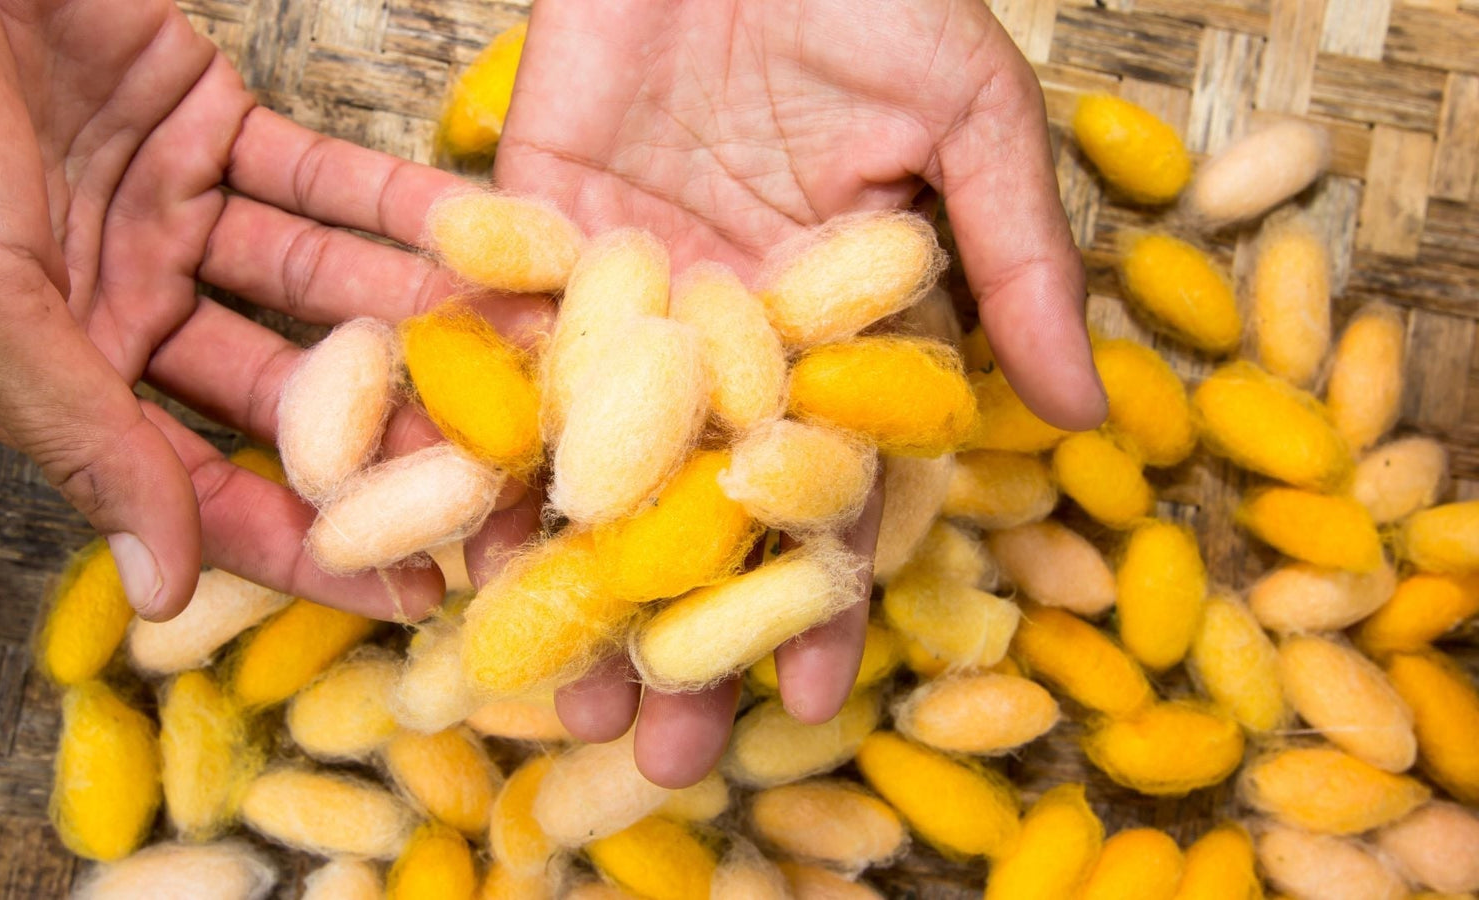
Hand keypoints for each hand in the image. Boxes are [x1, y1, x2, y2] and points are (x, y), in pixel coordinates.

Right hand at [0, 0, 543, 620]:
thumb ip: (80, 435)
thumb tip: (162, 590)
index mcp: (63, 372)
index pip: (202, 486)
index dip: (306, 543)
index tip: (412, 593)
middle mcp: (132, 306)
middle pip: (286, 393)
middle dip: (390, 434)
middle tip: (503, 476)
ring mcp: (177, 215)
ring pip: (320, 288)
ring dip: (419, 318)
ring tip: (527, 358)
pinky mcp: (215, 126)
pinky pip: (323, 180)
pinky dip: (398, 207)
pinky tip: (487, 240)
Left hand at [495, 0, 1107, 785]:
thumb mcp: (968, 119)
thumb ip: (1015, 261)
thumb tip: (1081, 412)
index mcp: (824, 332)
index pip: (820, 490)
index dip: (815, 600)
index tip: (806, 705)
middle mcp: (712, 339)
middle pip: (689, 510)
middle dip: (674, 629)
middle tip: (654, 753)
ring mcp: (611, 297)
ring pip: (578, 458)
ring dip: (558, 572)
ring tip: (536, 688)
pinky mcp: (519, 232)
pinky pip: (480, 345)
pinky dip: (449, 428)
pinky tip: (427, 534)